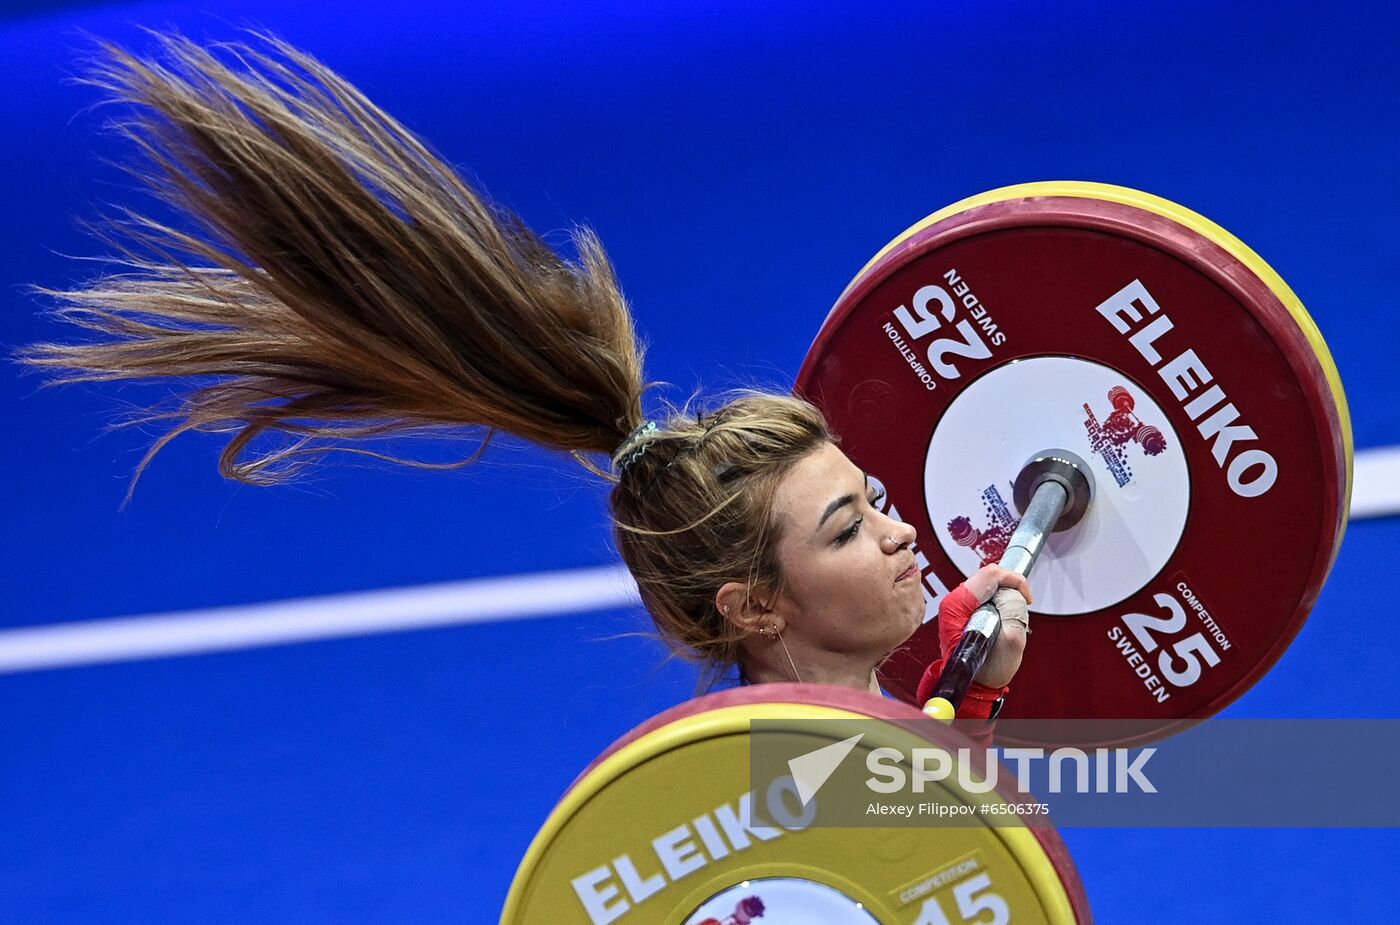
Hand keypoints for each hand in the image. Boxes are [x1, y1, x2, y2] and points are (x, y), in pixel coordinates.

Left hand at [960, 565, 1032, 688]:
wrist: (973, 686)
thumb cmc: (985, 671)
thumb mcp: (1009, 644)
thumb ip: (1013, 613)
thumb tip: (1016, 596)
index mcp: (957, 606)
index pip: (990, 574)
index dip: (1015, 581)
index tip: (1026, 597)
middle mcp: (954, 602)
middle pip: (990, 577)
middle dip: (1010, 592)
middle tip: (1017, 615)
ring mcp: (957, 605)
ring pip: (991, 586)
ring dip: (1005, 601)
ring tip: (1007, 624)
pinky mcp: (964, 610)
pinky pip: (988, 596)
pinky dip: (1000, 606)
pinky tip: (1001, 623)